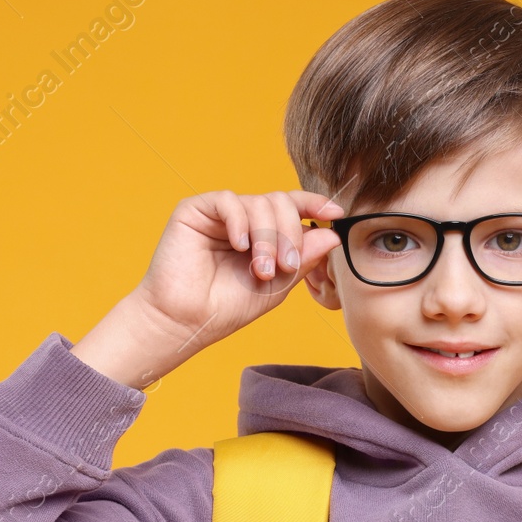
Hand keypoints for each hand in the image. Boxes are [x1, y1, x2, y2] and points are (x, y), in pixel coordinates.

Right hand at [135, 189, 344, 350]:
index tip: (336, 213)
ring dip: (267, 237)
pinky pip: (228, 201)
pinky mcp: (195, 211)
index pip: (292, 207)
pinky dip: (241, 222)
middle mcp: (243, 220)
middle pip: (280, 201)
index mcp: (263, 234)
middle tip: (286, 266)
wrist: (186, 321)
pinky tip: (240, 246)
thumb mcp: (277, 285)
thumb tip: (332, 234)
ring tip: (261, 270)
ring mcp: (220, 215)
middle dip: (290, 233)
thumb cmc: (227, 307)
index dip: (314, 204)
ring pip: (259, 202)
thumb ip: (303, 259)